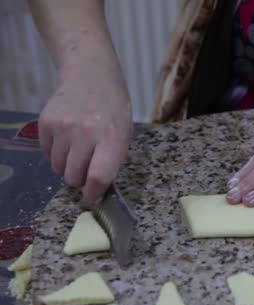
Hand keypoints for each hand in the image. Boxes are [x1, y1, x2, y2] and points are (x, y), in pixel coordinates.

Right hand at [39, 69, 131, 202]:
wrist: (90, 75)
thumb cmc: (113, 108)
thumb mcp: (124, 132)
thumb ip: (113, 159)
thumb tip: (99, 188)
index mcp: (112, 136)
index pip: (99, 176)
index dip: (94, 192)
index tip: (92, 196)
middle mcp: (85, 132)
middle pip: (74, 176)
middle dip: (80, 179)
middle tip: (86, 169)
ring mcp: (62, 127)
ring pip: (57, 168)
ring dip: (66, 167)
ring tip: (78, 151)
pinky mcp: (45, 122)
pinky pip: (46, 153)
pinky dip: (55, 153)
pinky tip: (67, 139)